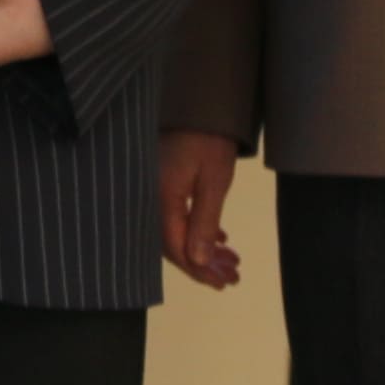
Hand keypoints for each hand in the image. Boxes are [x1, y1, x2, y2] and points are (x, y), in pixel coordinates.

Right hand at [159, 130, 245, 288]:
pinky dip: (199, 230)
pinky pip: (178, 216)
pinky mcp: (164, 183)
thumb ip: (204, 222)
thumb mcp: (214, 181)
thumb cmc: (210, 139)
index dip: (198, 269)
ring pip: (177, 231)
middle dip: (204, 263)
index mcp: (162, 199)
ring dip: (204, 249)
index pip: (175, 247)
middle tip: (231, 277)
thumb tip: (198, 261)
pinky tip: (219, 238)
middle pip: (174, 243)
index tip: (221, 283)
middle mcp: (153, 199)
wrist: (201, 101)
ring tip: (230, 261)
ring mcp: (157, 191)